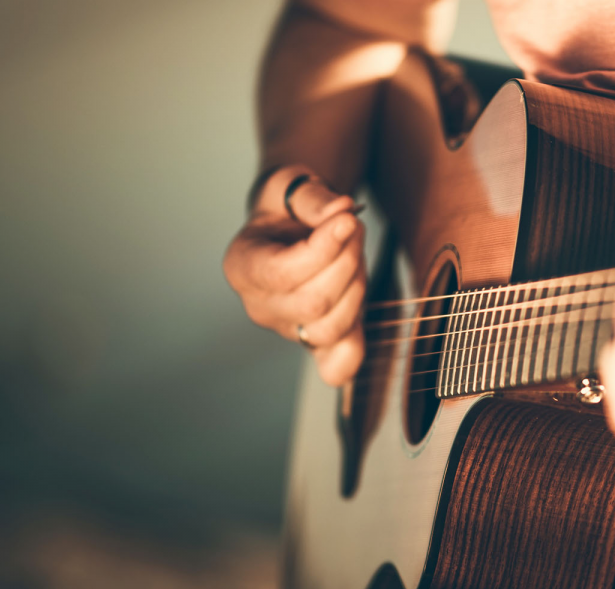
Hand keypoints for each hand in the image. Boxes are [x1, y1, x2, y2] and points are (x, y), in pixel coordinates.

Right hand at [224, 166, 366, 385]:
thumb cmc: (288, 207)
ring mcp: (287, 329)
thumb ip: (313, 196)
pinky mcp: (315, 342)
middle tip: (355, 227)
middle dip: (347, 263)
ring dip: (358, 288)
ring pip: (331, 328)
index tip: (349, 219)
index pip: (282, 273)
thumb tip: (340, 210)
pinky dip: (353, 351)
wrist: (293, 225)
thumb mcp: (292, 185)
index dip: (324, 248)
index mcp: (242, 266)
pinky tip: (362, 319)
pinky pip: (335, 365)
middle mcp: (259, 305)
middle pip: (312, 304)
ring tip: (356, 253)